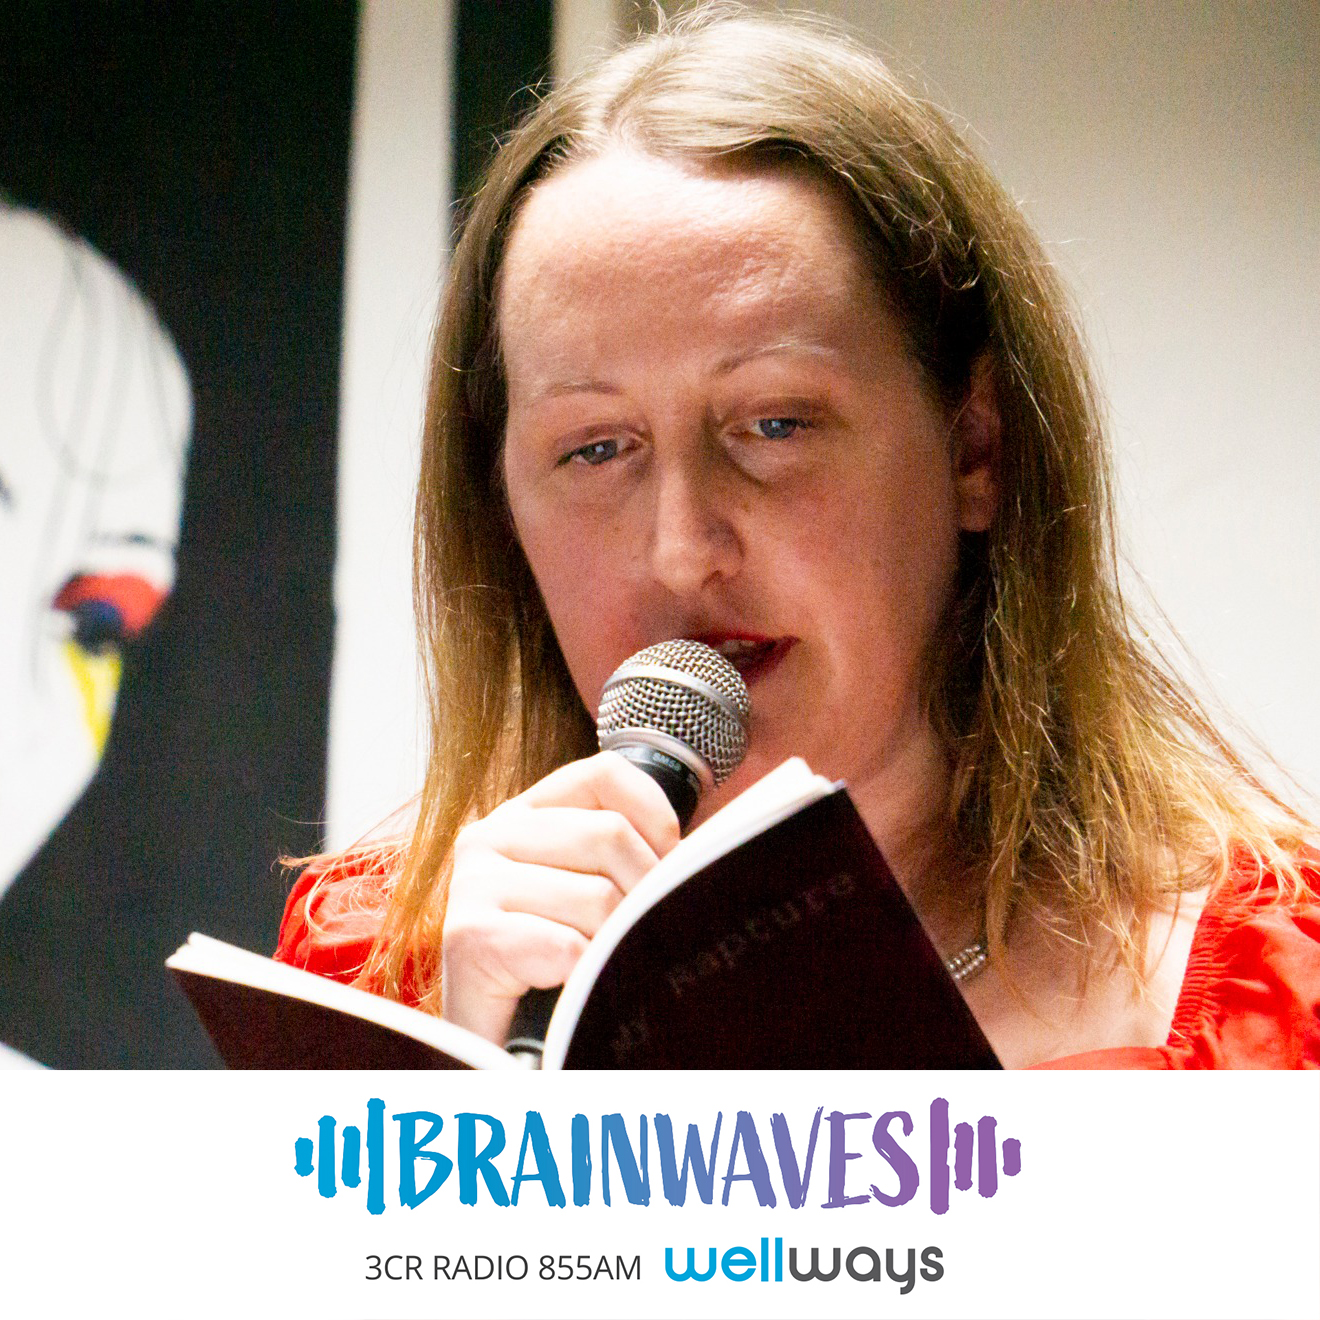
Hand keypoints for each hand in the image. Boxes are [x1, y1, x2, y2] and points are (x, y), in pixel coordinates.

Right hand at [440, 751, 680, 1043]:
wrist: (497, 1057)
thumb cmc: (556, 973)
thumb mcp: (592, 895)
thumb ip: (628, 856)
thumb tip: (700, 848)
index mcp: (523, 816)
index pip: (602, 775)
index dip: (654, 814)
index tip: (670, 861)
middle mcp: (488, 836)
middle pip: (609, 835)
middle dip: (643, 894)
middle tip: (637, 939)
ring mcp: (472, 883)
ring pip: (596, 895)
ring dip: (614, 944)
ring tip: (600, 971)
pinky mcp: (469, 936)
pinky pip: (566, 946)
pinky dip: (585, 977)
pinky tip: (570, 993)